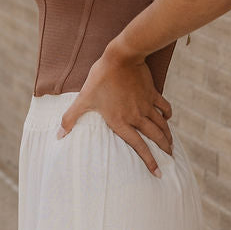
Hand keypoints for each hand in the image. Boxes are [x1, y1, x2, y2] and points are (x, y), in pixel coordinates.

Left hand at [57, 50, 172, 175]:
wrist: (121, 57)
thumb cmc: (100, 78)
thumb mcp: (83, 99)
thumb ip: (71, 118)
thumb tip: (59, 135)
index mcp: (120, 121)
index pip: (138, 146)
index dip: (149, 160)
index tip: (157, 172)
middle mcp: (136, 116)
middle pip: (155, 137)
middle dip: (164, 150)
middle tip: (170, 159)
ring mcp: (146, 105)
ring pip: (161, 125)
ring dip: (168, 136)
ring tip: (171, 145)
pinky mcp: (152, 93)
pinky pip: (163, 107)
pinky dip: (167, 114)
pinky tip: (168, 118)